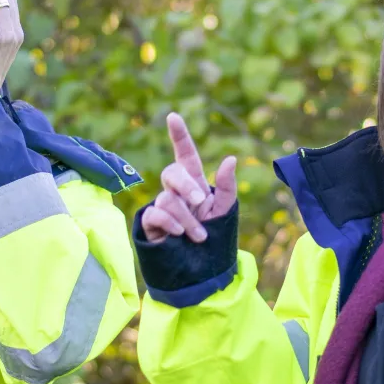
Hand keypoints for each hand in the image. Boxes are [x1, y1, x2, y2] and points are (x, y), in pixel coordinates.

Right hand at [140, 113, 236, 242]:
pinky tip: (178, 234)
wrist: (201, 267)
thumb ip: (227, 186)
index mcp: (195, 182)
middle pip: (172, 172)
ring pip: (169, 200)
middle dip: (187, 185)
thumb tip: (231, 159)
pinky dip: (170, 223)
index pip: (185, 154)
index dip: (179, 136)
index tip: (173, 117)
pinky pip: (157, 214)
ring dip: (187, 219)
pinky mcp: (152, 223)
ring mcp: (163, 205)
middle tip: (200, 201)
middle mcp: (176, 190)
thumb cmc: (214, 234)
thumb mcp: (225, 210)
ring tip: (199, 236)